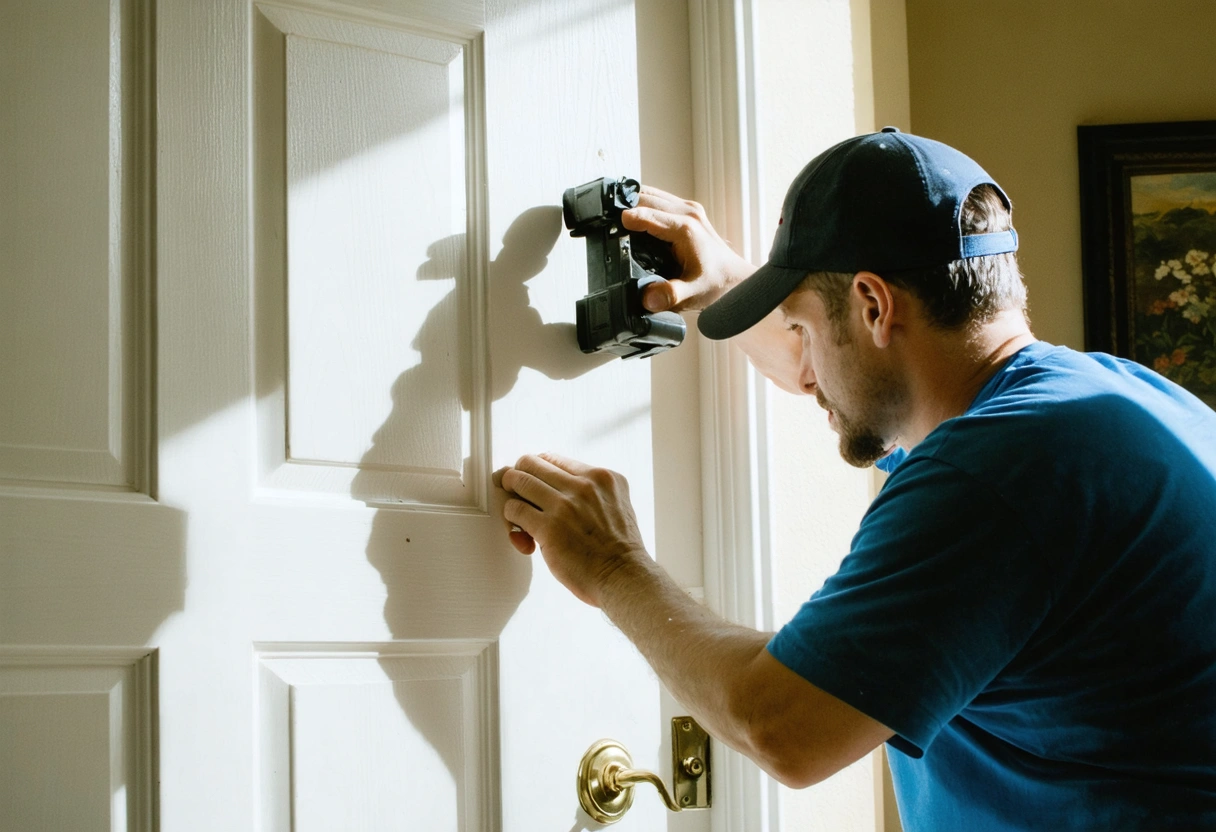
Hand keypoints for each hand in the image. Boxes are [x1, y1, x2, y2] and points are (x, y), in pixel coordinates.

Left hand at [500, 453, 646, 607]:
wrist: (624, 577)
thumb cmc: (620, 550)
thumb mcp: (618, 504)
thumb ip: (593, 492)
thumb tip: (558, 491)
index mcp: (602, 477)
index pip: (553, 459)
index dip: (537, 470)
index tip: (532, 482)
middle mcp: (584, 485)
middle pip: (532, 463)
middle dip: (518, 475)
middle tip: (514, 489)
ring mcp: (565, 505)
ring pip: (519, 480)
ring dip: (510, 494)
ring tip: (514, 510)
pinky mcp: (549, 527)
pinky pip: (514, 509)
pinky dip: (511, 517)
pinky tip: (520, 531)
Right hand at [622, 186, 756, 312]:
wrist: (735, 280)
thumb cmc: (717, 284)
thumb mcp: (692, 294)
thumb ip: (669, 296)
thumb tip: (646, 298)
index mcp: (686, 229)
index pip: (648, 216)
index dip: (627, 219)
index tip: (611, 225)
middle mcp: (687, 213)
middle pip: (646, 197)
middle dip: (623, 205)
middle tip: (603, 216)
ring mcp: (688, 210)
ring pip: (651, 193)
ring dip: (631, 200)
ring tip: (611, 212)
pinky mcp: (686, 212)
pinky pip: (658, 199)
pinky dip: (642, 203)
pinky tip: (631, 214)